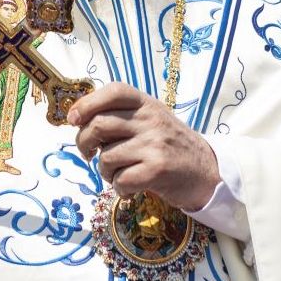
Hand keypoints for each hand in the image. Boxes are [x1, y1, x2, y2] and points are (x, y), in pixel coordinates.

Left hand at [69, 83, 219, 210]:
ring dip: (105, 172)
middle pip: (98, 125)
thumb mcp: (150, 120)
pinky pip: (120, 180)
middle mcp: (151, 119)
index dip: (87, 103)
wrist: (207, 171)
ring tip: (119, 175)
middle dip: (84, 143)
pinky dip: (119, 189)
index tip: (74, 120)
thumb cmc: (170, 146)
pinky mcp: (158, 170)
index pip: (113, 91)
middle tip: (89, 154)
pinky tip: (130, 189)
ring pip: (106, 157)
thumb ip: (122, 116)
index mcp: (147, 103)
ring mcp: (155, 144)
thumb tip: (77, 119)